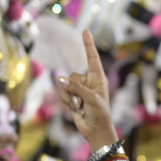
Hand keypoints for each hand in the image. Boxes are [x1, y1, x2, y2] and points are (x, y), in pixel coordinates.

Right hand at [56, 30, 117, 151]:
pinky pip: (62, 93)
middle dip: (74, 89)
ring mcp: (79, 89)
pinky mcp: (71, 97)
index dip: (88, 45)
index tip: (86, 30)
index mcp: (99, 78)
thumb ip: (76, 87)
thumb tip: (60, 79)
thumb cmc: (100, 114)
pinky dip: (66, 101)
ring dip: (70, 97)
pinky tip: (76, 109)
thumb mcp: (92, 99)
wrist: (96, 130)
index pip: (92, 58)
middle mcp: (88, 81)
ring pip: (64, 84)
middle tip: (84, 102)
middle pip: (72, 75)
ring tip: (81, 107)